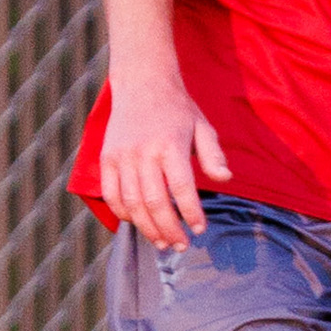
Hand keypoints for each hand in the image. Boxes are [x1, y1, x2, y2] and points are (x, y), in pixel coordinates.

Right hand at [98, 75, 229, 250]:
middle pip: (155, 202)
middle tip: (181, 246)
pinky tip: (137, 223)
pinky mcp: (106, 158)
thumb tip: (224, 179)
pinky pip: (111, 193)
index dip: (191, 213)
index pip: (182, 188)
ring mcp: (121, 156)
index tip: (199, 230)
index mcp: (170, 146)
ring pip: (132, 202)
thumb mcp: (203, 127)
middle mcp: (144, 153)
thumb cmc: (178, 110)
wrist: (142, 84)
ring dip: (147, 227)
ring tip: (162, 243)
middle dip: (169, 229)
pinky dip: (122, 212)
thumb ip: (213, 155)